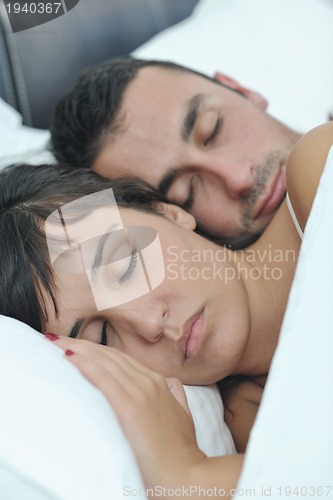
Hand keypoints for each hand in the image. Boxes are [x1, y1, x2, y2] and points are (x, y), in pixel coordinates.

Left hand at [46, 336, 205, 491]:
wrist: (186, 475)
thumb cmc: (179, 451)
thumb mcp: (182, 414)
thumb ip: (174, 394)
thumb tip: (167, 381)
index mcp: (157, 382)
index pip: (118, 358)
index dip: (94, 349)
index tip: (72, 344)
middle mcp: (147, 381)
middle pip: (108, 355)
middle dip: (80, 343)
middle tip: (55, 338)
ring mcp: (140, 392)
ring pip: (104, 361)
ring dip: (77, 348)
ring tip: (54, 342)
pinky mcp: (130, 408)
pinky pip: (104, 378)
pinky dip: (86, 365)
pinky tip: (69, 357)